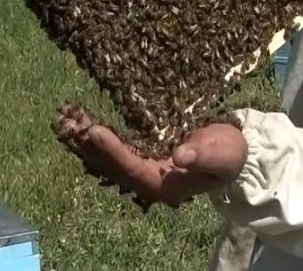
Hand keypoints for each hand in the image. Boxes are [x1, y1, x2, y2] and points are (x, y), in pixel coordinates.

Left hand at [56, 104, 247, 207]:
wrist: (233, 155)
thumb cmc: (229, 154)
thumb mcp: (222, 154)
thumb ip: (202, 156)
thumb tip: (180, 156)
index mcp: (165, 185)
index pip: (132, 167)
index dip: (113, 150)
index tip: (95, 132)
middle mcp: (148, 180)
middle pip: (112, 165)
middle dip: (90, 145)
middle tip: (70, 123)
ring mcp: (143, 168)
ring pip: (108, 157)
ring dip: (88, 140)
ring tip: (69, 119)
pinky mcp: (141, 155)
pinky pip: (114, 147)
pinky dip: (98, 135)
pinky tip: (83, 121)